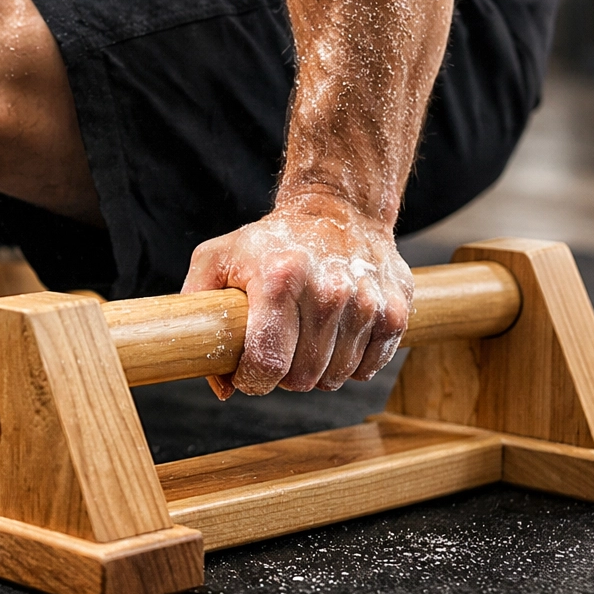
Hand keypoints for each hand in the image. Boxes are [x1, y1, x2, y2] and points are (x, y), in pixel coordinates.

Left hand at [182, 194, 412, 395]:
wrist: (338, 208)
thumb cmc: (270, 241)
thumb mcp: (216, 259)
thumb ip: (198, 311)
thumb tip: (221, 385)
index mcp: (280, 278)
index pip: (267, 362)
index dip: (252, 380)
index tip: (247, 372)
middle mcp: (328, 291)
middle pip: (302, 377)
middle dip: (283, 375)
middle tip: (277, 348)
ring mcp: (366, 302)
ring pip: (336, 377)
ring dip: (317, 369)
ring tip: (305, 337)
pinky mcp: (395, 311)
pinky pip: (369, 369)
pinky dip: (350, 364)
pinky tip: (335, 337)